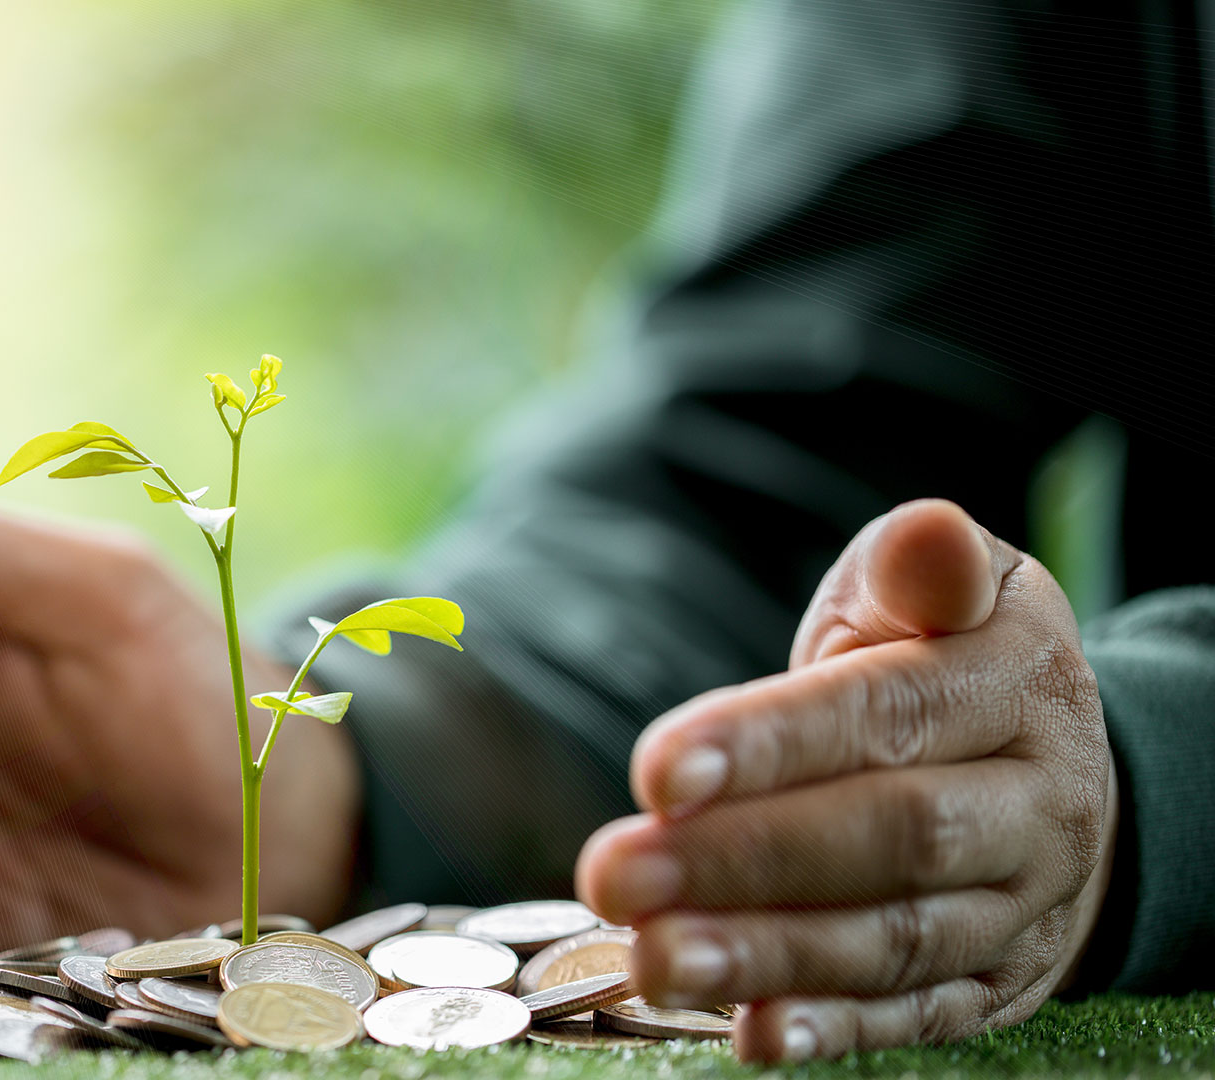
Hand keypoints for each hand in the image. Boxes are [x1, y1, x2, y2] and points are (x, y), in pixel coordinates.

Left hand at [576, 499, 1115, 1061]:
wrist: (1059, 771)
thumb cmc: (947, 657)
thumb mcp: (944, 589)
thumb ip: (914, 569)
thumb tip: (925, 538)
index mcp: (1014, 682)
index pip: (886, 713)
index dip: (770, 745)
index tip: (656, 770)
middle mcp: (1036, 802)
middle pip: (886, 837)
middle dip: (741, 860)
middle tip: (614, 875)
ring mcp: (1020, 904)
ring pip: (893, 939)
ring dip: (766, 957)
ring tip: (655, 959)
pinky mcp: (994, 983)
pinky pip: (916, 1015)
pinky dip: (833, 1031)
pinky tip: (751, 1035)